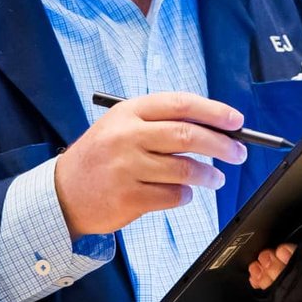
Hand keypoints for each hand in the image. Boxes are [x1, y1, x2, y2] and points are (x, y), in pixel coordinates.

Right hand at [53, 92, 247, 237]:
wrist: (63, 193)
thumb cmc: (102, 157)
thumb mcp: (122, 127)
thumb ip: (161, 123)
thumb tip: (214, 128)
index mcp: (128, 112)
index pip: (180, 104)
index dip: (213, 111)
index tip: (236, 120)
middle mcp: (126, 136)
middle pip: (187, 135)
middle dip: (221, 144)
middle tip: (238, 152)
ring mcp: (126, 168)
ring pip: (184, 169)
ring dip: (208, 175)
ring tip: (216, 179)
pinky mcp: (128, 197)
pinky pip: (173, 196)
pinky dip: (186, 195)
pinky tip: (184, 193)